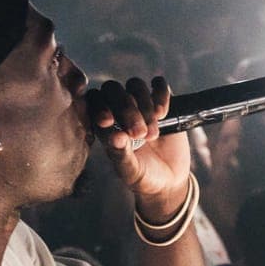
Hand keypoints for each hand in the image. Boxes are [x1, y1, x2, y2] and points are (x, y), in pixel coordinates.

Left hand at [86, 76, 191, 203]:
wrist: (170, 180)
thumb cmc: (143, 177)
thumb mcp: (130, 171)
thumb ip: (121, 154)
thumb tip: (116, 136)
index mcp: (104, 124)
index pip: (94, 103)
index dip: (99, 107)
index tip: (108, 122)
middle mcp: (120, 110)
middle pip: (114, 90)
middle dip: (127, 110)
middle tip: (139, 134)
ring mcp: (141, 104)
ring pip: (135, 85)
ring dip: (145, 107)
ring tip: (153, 134)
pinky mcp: (162, 103)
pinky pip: (159, 86)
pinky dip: (161, 95)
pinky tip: (163, 114)